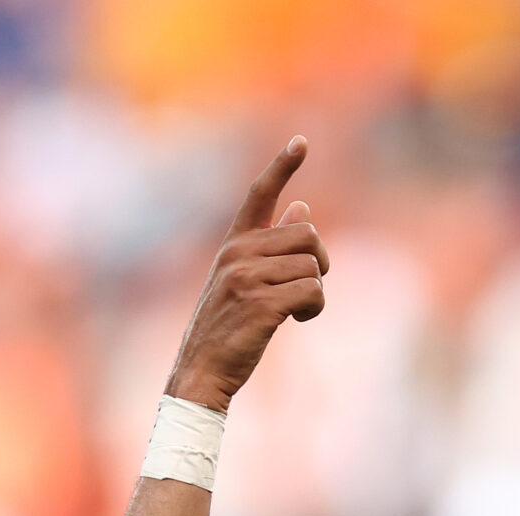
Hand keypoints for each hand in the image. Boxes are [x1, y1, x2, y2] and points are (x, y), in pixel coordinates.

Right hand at [166, 136, 330, 412]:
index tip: (302, 141)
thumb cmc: (228, 328)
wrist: (201, 371)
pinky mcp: (260, 302)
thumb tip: (303, 207)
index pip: (259, 194)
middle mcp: (237, 252)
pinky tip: (297, 320)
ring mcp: (246, 276)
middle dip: (318, 262)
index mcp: (233, 244)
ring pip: (313, 266)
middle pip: (308, 235)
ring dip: (316, 293)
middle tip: (304, 290)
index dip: (282, 166)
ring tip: (293, 312)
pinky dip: (315, 309)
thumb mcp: (245, 280)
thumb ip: (273, 245)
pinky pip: (314, 291)